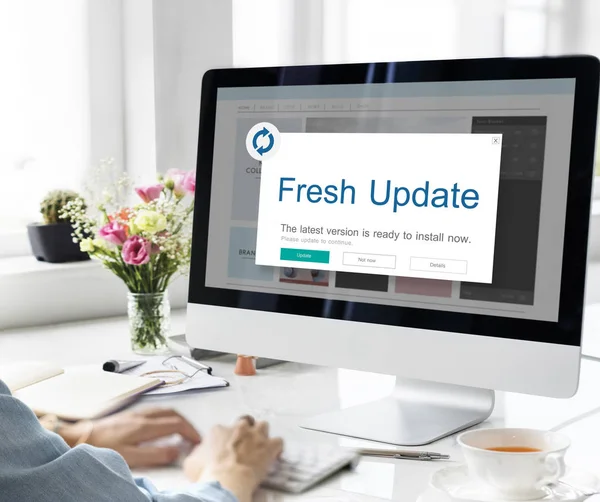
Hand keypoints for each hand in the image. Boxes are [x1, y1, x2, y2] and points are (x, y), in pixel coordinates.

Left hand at [63, 408, 200, 467]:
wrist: (79, 436)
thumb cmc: (101, 448)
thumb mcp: (129, 457)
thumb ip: (155, 454)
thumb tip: (176, 451)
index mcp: (145, 425)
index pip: (177, 424)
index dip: (190, 432)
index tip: (197, 441)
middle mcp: (143, 416)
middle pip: (174, 414)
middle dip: (187, 424)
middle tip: (194, 436)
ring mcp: (136, 413)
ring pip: (165, 410)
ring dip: (178, 419)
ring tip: (182, 431)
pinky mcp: (129, 415)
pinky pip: (156, 411)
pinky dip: (166, 417)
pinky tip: (163, 425)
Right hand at [183, 416, 282, 501]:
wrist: (225, 481)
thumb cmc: (206, 473)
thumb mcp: (191, 462)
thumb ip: (198, 452)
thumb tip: (199, 452)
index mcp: (218, 430)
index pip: (223, 429)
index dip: (225, 439)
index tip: (225, 449)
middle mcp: (238, 427)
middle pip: (245, 422)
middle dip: (245, 431)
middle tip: (243, 445)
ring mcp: (255, 435)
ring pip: (263, 425)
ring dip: (262, 434)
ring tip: (260, 446)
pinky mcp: (268, 446)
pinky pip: (278, 442)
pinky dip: (277, 448)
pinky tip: (274, 455)